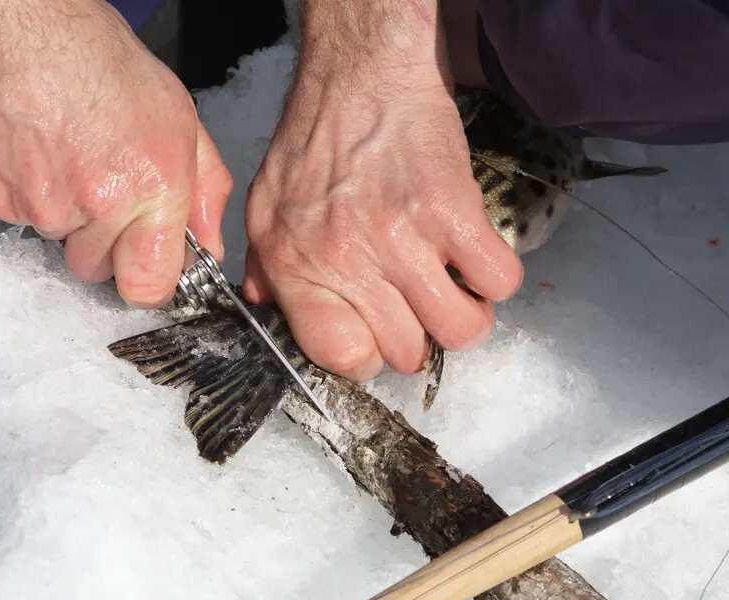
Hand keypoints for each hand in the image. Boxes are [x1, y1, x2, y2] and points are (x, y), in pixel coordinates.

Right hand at [0, 0, 231, 306]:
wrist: (20, 32)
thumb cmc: (103, 66)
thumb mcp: (182, 122)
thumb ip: (206, 193)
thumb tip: (209, 248)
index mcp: (153, 187)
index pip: (150, 286)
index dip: (150, 283)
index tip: (150, 267)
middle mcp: (99, 203)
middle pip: (100, 271)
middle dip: (107, 246)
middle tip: (106, 194)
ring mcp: (43, 205)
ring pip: (61, 245)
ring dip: (70, 219)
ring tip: (73, 162)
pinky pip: (22, 221)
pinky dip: (32, 198)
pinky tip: (43, 156)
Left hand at [243, 0, 521, 380]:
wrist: (361, 76)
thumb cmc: (313, 142)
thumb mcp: (265, 208)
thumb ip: (266, 269)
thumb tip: (270, 310)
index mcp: (296, 264)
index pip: (339, 355)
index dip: (366, 359)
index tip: (377, 340)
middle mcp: (348, 258)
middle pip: (406, 353)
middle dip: (417, 339)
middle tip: (416, 310)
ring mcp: (403, 237)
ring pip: (459, 330)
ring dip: (463, 319)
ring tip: (452, 291)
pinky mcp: (452, 210)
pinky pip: (497, 281)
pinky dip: (494, 279)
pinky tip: (472, 258)